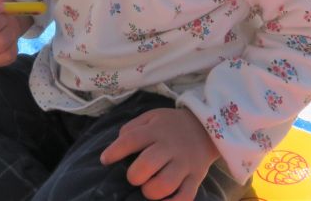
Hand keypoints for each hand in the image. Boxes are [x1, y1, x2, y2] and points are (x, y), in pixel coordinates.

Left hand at [100, 107, 219, 200]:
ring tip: (148, 187)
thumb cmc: (171, 126)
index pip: (132, 139)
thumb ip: (133, 128)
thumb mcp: (152, 118)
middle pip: (147, 164)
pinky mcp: (196, 178)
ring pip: (165, 184)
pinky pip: (185, 197)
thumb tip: (116, 146)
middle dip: (135, 175)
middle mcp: (170, 147)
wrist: (205, 127)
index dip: (115, 151)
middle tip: (134, 176)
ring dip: (151, 191)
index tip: (105, 160)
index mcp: (156, 130)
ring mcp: (184, 163)